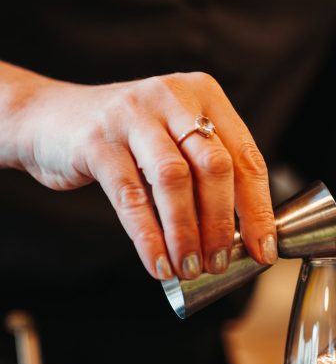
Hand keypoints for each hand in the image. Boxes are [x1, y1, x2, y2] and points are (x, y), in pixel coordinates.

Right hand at [11, 66, 277, 278]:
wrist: (45, 118)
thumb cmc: (122, 139)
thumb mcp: (171, 140)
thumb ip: (203, 175)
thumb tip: (237, 239)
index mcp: (203, 94)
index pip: (246, 157)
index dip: (258, 209)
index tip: (263, 250)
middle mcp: (171, 97)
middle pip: (215, 167)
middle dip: (222, 224)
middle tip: (220, 263)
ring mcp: (132, 115)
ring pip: (174, 181)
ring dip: (186, 233)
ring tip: (189, 268)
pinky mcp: (96, 140)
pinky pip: (130, 197)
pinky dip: (149, 237)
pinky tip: (158, 264)